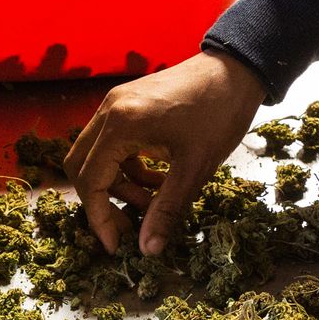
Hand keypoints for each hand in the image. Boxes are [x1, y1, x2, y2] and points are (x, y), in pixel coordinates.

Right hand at [65, 50, 266, 254]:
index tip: (115, 245)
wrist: (237, 69)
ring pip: (95, 155)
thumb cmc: (220, 113)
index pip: (90, 180)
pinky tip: (156, 180)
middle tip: (129, 226)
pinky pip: (112, 143)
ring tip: (151, 202)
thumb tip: (148, 250)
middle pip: (81, 167)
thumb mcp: (195, 167)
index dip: (98, 217)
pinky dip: (126, 167)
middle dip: (102, 201)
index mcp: (121, 124)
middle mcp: (109, 110)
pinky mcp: (127, 104)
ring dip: (117, 184)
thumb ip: (167, 209)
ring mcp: (116, 104)